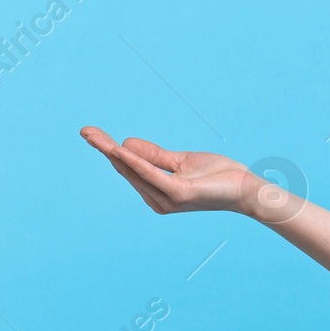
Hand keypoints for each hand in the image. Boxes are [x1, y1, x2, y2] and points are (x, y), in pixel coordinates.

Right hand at [80, 126, 267, 216]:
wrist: (245, 189)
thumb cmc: (217, 176)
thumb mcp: (181, 161)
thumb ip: (155, 155)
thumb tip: (125, 144)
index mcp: (157, 193)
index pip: (129, 168)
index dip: (109, 149)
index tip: (91, 133)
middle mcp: (157, 200)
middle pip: (126, 169)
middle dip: (105, 148)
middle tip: (84, 130)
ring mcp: (167, 199)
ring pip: (134, 170)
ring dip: (113, 152)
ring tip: (95, 137)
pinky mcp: (178, 193)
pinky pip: (151, 174)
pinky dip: (135, 161)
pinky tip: (120, 150)